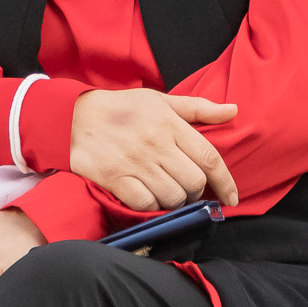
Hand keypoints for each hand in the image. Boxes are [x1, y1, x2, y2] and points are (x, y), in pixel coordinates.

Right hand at [68, 87, 239, 211]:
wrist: (74, 117)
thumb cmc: (123, 108)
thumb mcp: (160, 100)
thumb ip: (198, 108)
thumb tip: (233, 110)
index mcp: (169, 123)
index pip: (209, 157)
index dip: (226, 181)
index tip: (232, 197)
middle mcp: (155, 143)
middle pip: (194, 182)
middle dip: (196, 191)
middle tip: (187, 188)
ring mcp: (135, 162)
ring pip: (173, 197)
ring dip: (175, 201)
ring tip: (168, 192)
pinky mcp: (116, 178)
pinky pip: (145, 204)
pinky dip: (151, 206)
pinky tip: (148, 196)